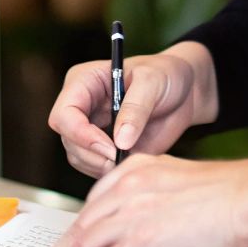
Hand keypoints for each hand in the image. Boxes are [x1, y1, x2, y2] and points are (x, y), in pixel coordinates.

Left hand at [24, 153, 247, 246]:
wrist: (246, 200)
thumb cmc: (226, 197)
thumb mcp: (177, 185)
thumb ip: (152, 200)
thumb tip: (146, 228)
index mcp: (134, 171)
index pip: (91, 205)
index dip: (74, 231)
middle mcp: (125, 189)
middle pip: (79, 226)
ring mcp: (129, 215)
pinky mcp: (139, 242)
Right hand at [47, 41, 217, 177]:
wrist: (183, 92)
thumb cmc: (165, 75)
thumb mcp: (153, 81)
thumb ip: (136, 108)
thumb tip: (120, 141)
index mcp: (83, 82)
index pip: (64, 114)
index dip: (80, 133)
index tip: (109, 147)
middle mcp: (81, 107)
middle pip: (68, 140)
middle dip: (93, 154)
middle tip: (123, 158)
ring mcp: (91, 129)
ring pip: (78, 158)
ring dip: (101, 166)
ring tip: (132, 158)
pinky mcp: (104, 148)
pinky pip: (96, 168)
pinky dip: (111, 171)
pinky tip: (134, 162)